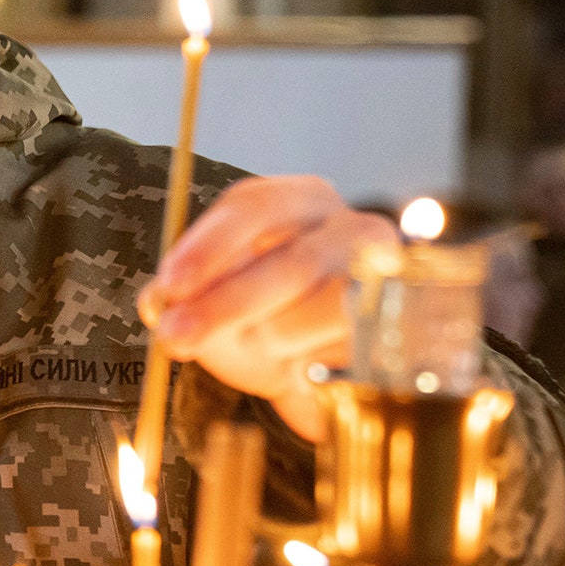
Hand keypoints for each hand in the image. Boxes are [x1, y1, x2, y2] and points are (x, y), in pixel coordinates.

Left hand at [136, 174, 397, 442]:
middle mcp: (350, 226)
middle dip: (225, 307)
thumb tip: (158, 304)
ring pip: (327, 308)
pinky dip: (315, 361)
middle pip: (290, 262)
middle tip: (177, 337)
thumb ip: (182, 295)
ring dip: (275, 338)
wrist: (330, 358)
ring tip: (254, 348)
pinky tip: (297, 365)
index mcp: (298, 200)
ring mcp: (387, 275)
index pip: (253, 207)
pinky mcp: (405, 323)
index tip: (170, 286)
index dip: (208, 247)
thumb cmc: (267, 312)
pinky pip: (356, 347)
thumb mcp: (216, 295)